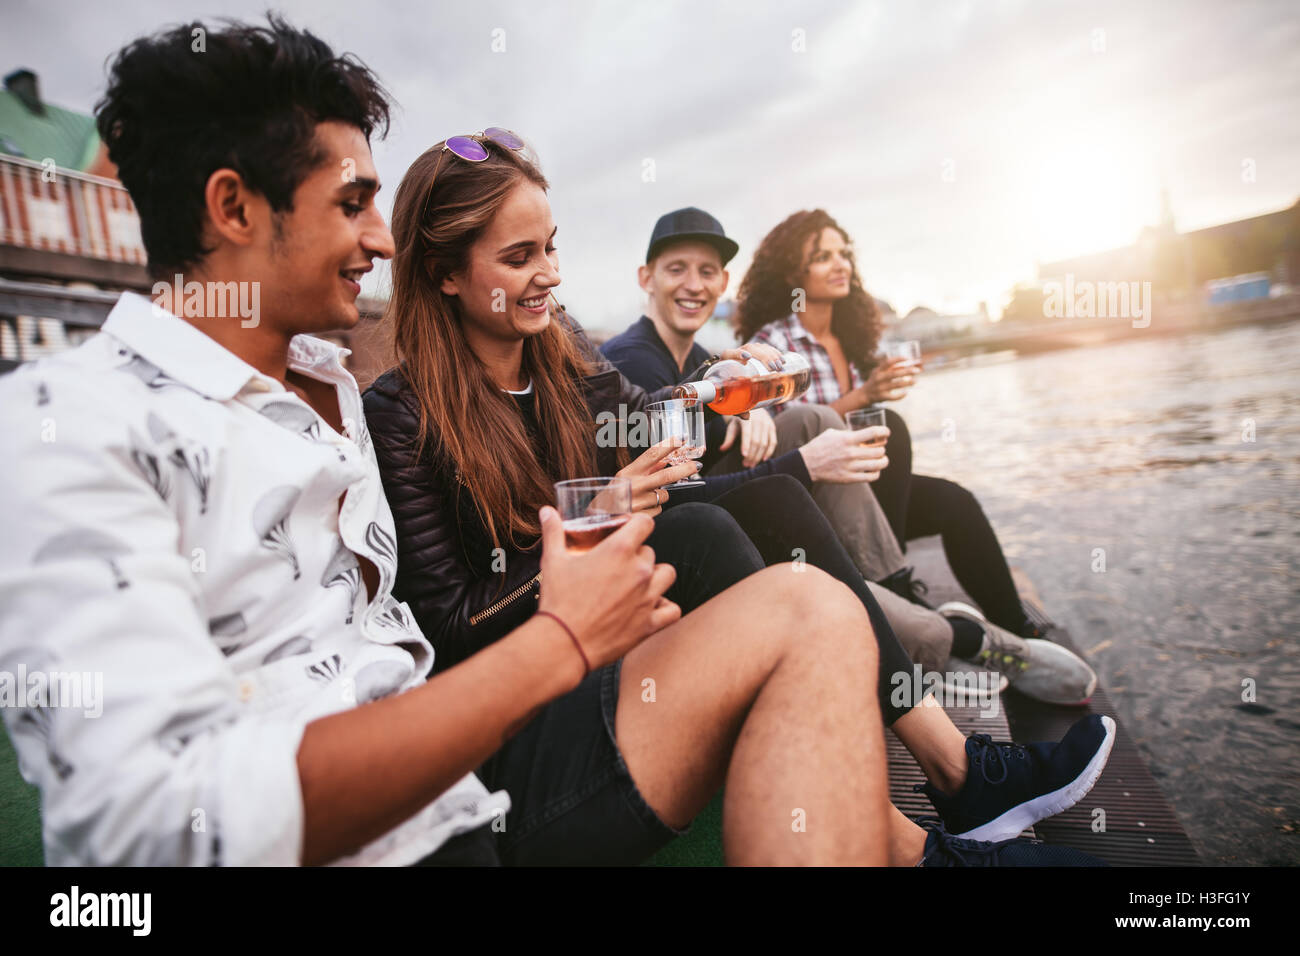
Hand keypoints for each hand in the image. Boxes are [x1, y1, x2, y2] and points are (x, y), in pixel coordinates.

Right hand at [537, 507, 679, 673]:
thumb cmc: (558, 602)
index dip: (637, 524)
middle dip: (636, 556)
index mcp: (618, 550)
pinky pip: (673, 610)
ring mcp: (647, 598)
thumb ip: (553, 532)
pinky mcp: (649, 623)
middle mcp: (638, 571)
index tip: (629, 530)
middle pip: (650, 551)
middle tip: (618, 567)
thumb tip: (547, 512)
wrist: (563, 644)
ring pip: (667, 574)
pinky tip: (652, 607)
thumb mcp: (553, 561)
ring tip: (638, 583)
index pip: (645, 523)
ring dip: (655, 576)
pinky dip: (666, 607)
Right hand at [616, 437, 700, 515]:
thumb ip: (645, 469)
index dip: (668, 445)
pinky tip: (642, 509)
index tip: (681, 438)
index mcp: (627, 473)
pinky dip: (654, 509)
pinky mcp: (642, 517)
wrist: (598, 519)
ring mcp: (637, 503)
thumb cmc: (613, 495)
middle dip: (685, 468)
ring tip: (644, 499)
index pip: (651, 455)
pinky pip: (659, 509)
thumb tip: (665, 459)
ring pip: (664, 495)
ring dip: (660, 496)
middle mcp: (632, 486)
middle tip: (698, 465)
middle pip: (666, 475)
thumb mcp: (625, 479)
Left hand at [717, 343, 783, 419]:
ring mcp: (746, 351)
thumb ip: (736, 408)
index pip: (729, 354)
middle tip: (774, 368)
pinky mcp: (755, 352)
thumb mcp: (730, 399)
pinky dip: (775, 353)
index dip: (738, 353)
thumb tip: (746, 417)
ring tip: (780, 365)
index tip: (748, 358)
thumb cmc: (728, 391)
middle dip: (763, 356)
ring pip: (759, 347)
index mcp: (725, 363)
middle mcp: (735, 354)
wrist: (728, 380)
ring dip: (771, 354)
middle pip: (749, 348)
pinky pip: (765, 348)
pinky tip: (782, 360)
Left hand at [718, 408, 776, 466]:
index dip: (746, 445)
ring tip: (751, 465)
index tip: (744, 456)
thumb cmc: (740, 418)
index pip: (747, 434)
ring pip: (764, 444)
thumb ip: (728, 438)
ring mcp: (767, 424)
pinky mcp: (772, 427)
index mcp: (747, 418)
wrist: (753, 407)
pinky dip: (769, 452)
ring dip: (758, 456)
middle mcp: (759, 420)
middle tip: (746, 465)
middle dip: (751, 455)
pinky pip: (773, 442)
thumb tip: (721, 449)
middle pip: (756, 442)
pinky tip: (763, 459)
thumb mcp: (733, 425)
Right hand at [797, 426, 889, 482]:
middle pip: (879, 450)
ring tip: (882, 460)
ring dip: (883, 461)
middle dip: (882, 449)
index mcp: (847, 439)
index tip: (886, 433)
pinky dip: (876, 473)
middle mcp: (851, 453)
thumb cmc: (819, 446)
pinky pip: (871, 477)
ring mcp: (851, 467)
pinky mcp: (849, 478)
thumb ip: (847, 433)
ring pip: (878, 464)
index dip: (884, 431)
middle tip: (881, 448)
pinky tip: (875, 470)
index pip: (873, 433)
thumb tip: (860, 433)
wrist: (806, 464)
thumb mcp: (832, 434)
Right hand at [861, 357, 918, 403]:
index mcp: (878, 370)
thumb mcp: (880, 372)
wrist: (864, 394)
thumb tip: (906, 365)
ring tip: (915, 381)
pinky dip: (900, 395)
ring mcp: (880, 388)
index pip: (888, 362)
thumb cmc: (875, 381)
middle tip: (917, 370)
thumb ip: (891, 368)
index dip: (898, 359)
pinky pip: (893, 397)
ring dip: (907, 383)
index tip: (908, 358)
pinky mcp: (881, 397)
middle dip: (907, 371)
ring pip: (896, 385)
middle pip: (894, 374)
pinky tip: (906, 393)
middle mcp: (878, 378)